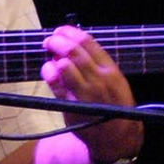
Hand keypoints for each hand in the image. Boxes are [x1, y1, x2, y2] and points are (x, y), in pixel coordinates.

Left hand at [40, 24, 142, 163]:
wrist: (115, 135)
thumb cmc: (112, 104)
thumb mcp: (114, 80)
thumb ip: (95, 64)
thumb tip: (72, 45)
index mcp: (110, 70)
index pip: (89, 43)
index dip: (72, 33)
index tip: (62, 29)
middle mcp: (98, 80)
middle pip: (74, 52)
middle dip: (58, 41)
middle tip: (50, 39)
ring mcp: (85, 93)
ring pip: (65, 66)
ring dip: (53, 54)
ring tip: (48, 51)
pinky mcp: (72, 106)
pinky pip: (56, 85)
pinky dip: (49, 72)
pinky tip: (47, 68)